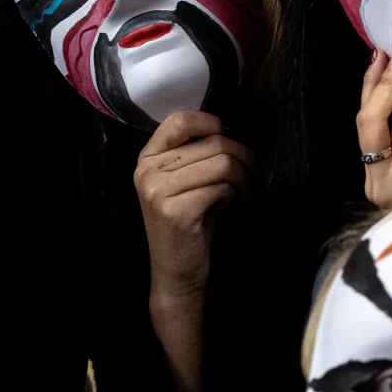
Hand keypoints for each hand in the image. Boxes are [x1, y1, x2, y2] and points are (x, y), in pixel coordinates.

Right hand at [134, 111, 253, 301]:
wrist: (176, 271)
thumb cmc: (187, 224)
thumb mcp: (181, 182)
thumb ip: (192, 155)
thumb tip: (225, 130)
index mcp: (147, 159)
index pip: (180, 120)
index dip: (211, 123)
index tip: (226, 138)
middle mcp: (147, 172)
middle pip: (212, 143)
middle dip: (241, 157)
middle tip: (245, 175)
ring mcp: (158, 191)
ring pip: (222, 163)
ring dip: (240, 178)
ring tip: (235, 192)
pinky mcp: (176, 210)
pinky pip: (221, 187)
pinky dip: (232, 195)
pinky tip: (224, 206)